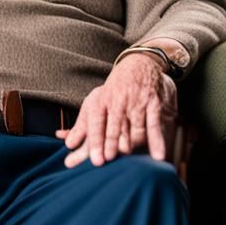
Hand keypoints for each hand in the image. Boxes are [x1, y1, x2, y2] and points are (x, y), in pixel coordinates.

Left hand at [56, 53, 182, 169]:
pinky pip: (154, 125)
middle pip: (114, 127)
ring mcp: (137, 102)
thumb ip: (81, 126)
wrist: (139, 64)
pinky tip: (157, 157)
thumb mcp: (94, 103)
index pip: (96, 123)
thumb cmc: (113, 90)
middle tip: (107, 160)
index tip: (96, 159)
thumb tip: (67, 145)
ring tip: (126, 155)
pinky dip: (156, 141)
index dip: (96, 141)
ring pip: (134, 129)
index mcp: (102, 101)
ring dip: (131, 143)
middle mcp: (118, 101)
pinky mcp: (153, 104)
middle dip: (110, 144)